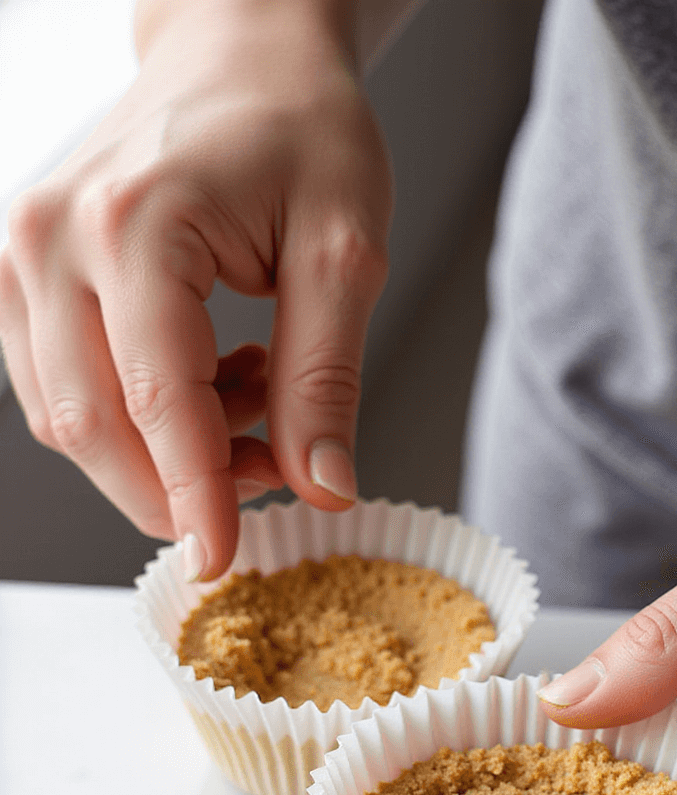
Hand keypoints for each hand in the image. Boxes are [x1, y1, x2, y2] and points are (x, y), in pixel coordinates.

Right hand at [0, 0, 391, 578]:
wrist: (240, 52)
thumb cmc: (297, 127)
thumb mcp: (345, 250)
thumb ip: (326, 379)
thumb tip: (323, 490)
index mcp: (135, 221)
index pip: (159, 401)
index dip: (196, 496)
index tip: (224, 560)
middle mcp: (55, 237)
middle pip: (95, 426)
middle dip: (182, 481)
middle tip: (275, 464)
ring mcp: (24, 255)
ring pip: (70, 420)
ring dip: (159, 452)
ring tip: (251, 396)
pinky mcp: (21, 276)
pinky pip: (62, 390)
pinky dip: (134, 419)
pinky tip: (207, 381)